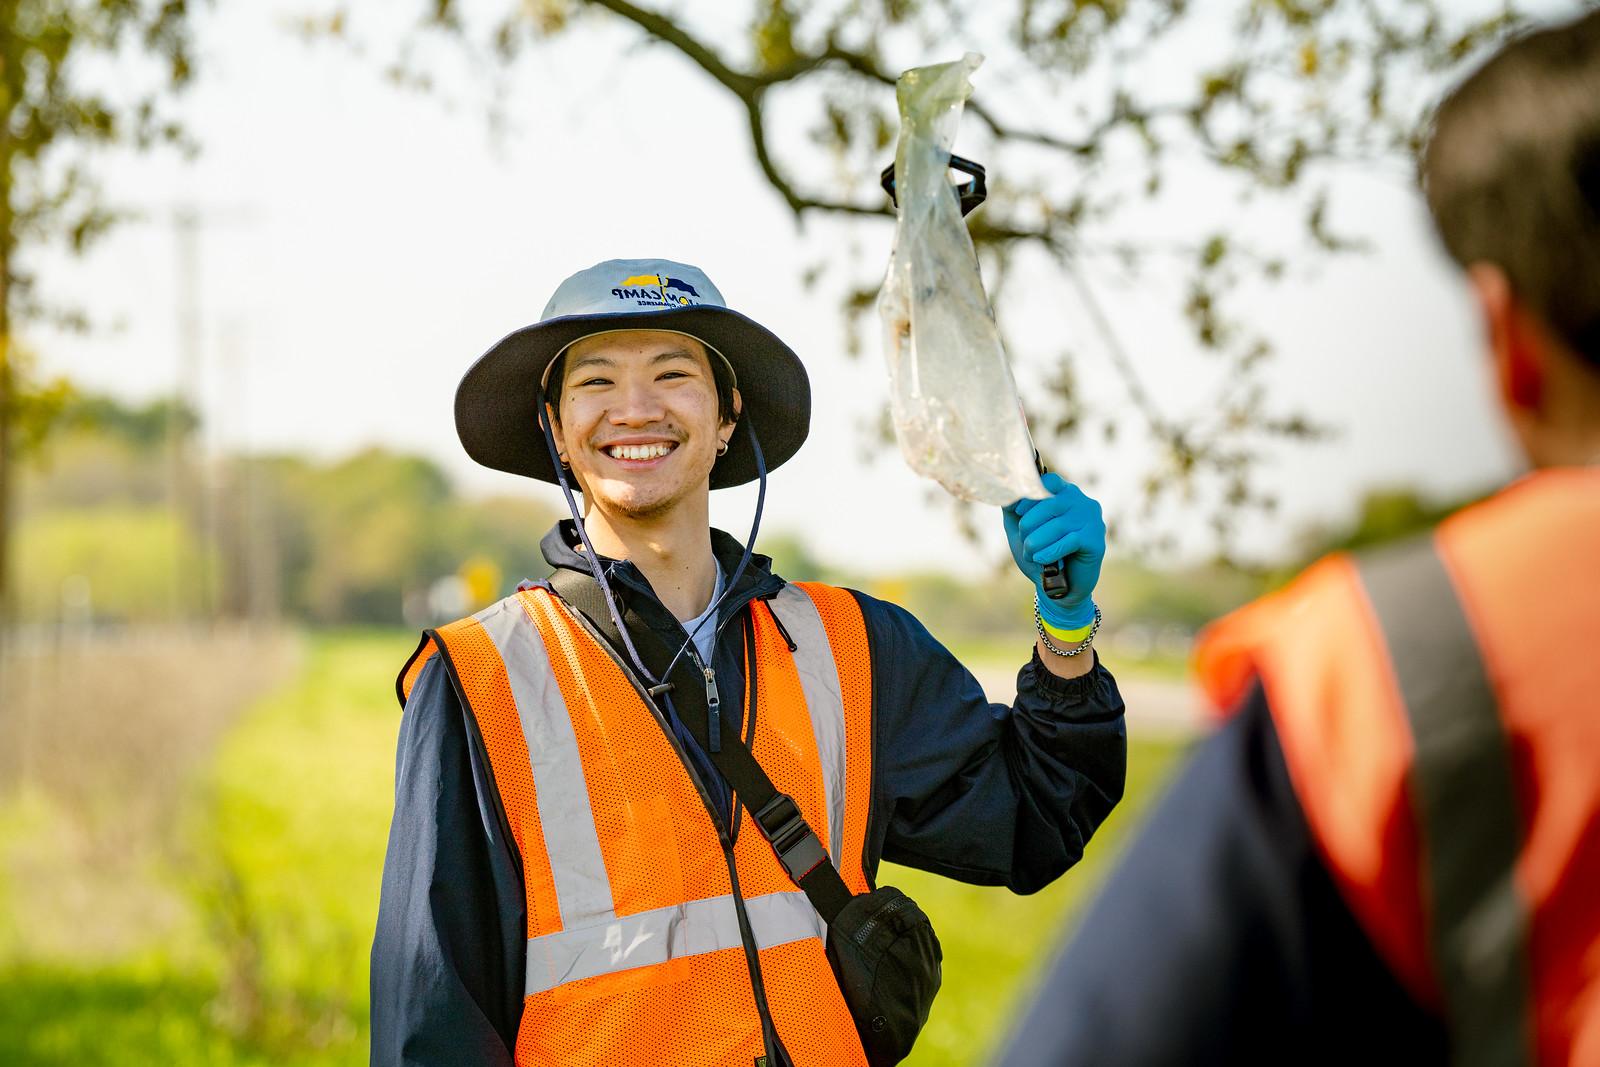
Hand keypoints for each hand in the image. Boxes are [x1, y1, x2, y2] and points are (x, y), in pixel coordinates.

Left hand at [1003, 473, 1105, 630]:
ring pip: (1057, 525)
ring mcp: (1092, 521)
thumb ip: (1013, 510)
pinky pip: (1069, 541)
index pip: (1049, 481)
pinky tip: (1041, 560)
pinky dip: (1050, 552)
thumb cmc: (1041, 555)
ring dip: (1036, 543)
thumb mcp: (1021, 531)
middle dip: (1028, 525)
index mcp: (1066, 495)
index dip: (1030, 495)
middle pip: (1049, 504)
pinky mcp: (1096, 541)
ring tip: (1031, 555)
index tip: (1018, 512)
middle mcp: (1083, 503)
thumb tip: (1006, 492)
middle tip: (1025, 544)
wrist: (1059, 588)